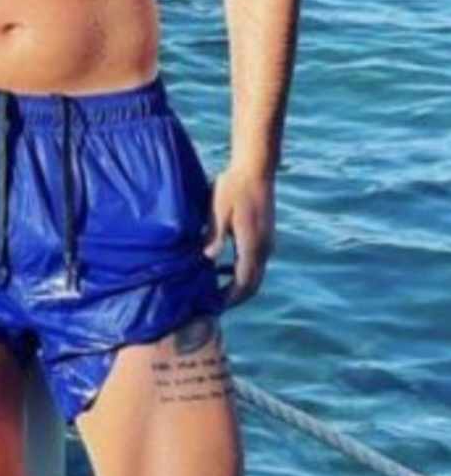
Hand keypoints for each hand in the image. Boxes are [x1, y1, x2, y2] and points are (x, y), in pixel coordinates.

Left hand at [204, 166, 274, 307]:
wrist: (255, 168)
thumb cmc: (233, 186)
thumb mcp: (218, 209)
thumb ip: (214, 234)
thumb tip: (208, 258)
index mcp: (252, 244)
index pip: (244, 283)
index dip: (229, 298)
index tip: (212, 306)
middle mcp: (264, 248)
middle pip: (252, 285)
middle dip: (234, 298)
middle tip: (211, 304)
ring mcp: (268, 242)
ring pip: (255, 275)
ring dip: (237, 285)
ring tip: (213, 288)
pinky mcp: (266, 236)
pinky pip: (255, 263)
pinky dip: (240, 272)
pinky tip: (221, 267)